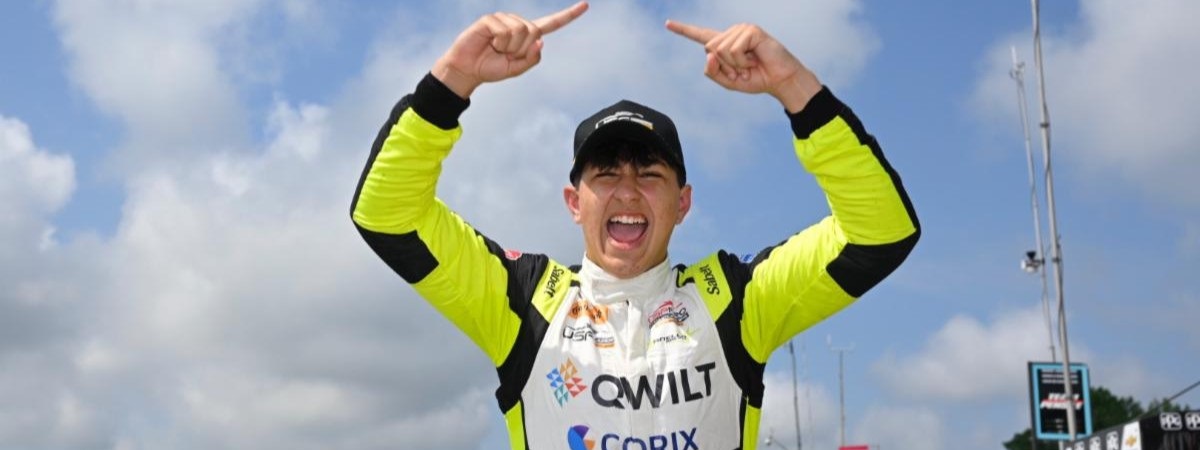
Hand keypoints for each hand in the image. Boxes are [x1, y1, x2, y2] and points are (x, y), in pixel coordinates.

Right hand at [433, 2, 587, 97]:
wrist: (468, 70)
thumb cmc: (491, 69)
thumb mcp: (516, 69)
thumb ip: (532, 58)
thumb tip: (541, 40)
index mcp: (528, 36)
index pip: (552, 23)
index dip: (568, 15)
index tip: (585, 4)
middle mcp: (518, 24)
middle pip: (534, 31)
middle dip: (521, 49)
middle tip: (505, 54)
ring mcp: (504, 19)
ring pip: (521, 31)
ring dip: (509, 47)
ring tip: (496, 49)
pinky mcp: (491, 19)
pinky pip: (505, 30)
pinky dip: (499, 42)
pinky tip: (489, 43)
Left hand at [666, 20, 821, 112]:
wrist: (780, 80)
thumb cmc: (757, 79)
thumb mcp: (729, 82)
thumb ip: (713, 72)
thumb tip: (707, 53)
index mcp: (724, 45)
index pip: (701, 36)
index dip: (684, 30)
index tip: (668, 23)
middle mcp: (730, 34)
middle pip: (709, 48)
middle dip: (724, 66)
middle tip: (742, 70)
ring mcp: (741, 30)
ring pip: (720, 49)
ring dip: (735, 64)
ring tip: (750, 65)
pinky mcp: (751, 30)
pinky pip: (734, 49)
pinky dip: (742, 61)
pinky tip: (754, 59)